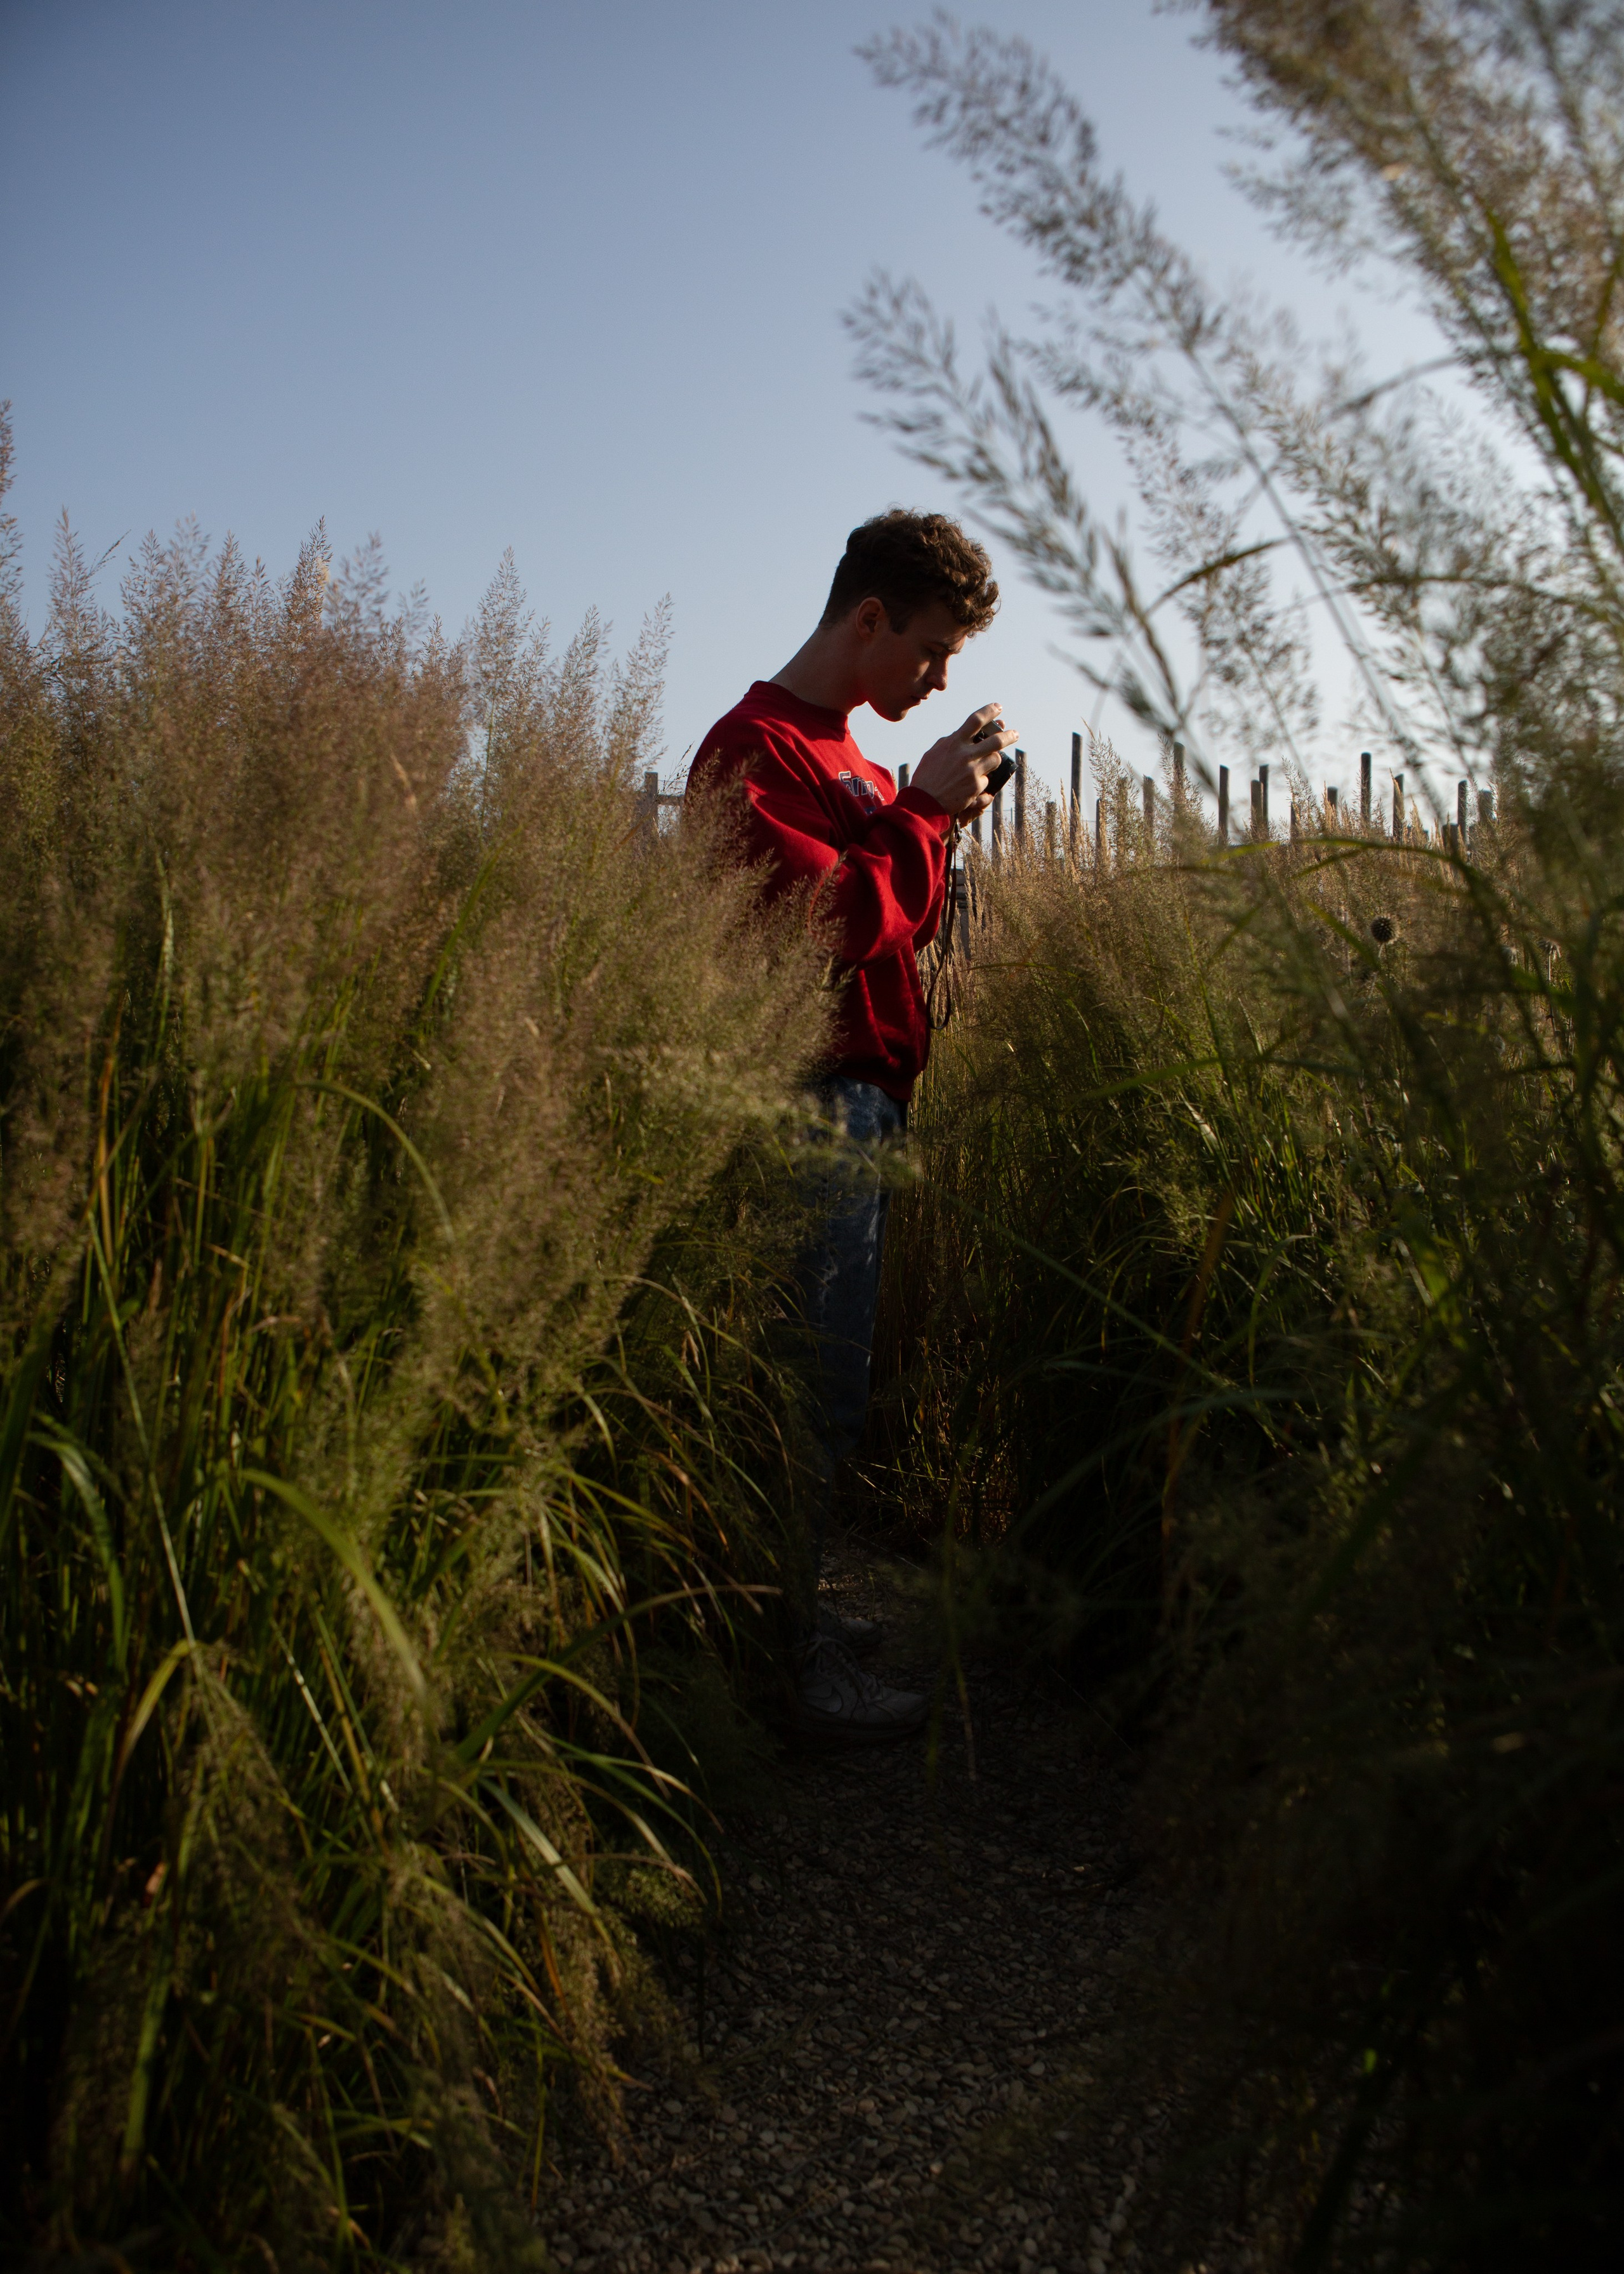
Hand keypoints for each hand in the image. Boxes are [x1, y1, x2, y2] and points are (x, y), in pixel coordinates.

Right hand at [908, 703, 1015, 822]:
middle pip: (996, 740)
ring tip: (989, 762)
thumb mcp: (934, 752)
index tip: (998, 708)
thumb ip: (950, 741)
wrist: (924, 803)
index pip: (976, 720)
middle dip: (1009, 735)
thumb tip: (962, 734)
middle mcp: (966, 755)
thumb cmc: (926, 776)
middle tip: (1015, 734)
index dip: (989, 711)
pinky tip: (972, 785)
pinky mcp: (976, 787)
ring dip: (994, 759)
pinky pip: (986, 780)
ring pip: (996, 759)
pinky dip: (981, 781)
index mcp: (954, 743)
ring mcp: (973, 771)